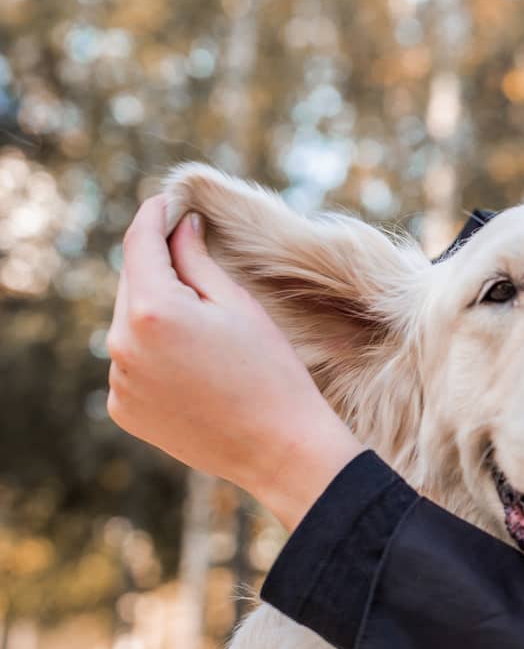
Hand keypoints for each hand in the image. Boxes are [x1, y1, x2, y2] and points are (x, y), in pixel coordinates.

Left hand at [106, 196, 363, 530]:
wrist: (280, 448)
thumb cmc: (271, 373)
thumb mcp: (239, 306)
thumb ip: (198, 261)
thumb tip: (179, 227)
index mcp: (152, 311)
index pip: (140, 244)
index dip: (153, 216)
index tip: (166, 200)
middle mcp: (121, 345)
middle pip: (131, 284)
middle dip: (157, 267)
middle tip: (191, 255)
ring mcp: (119, 380)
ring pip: (129, 325)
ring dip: (154, 313)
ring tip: (201, 325)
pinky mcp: (123, 408)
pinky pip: (130, 363)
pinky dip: (151, 353)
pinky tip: (192, 364)